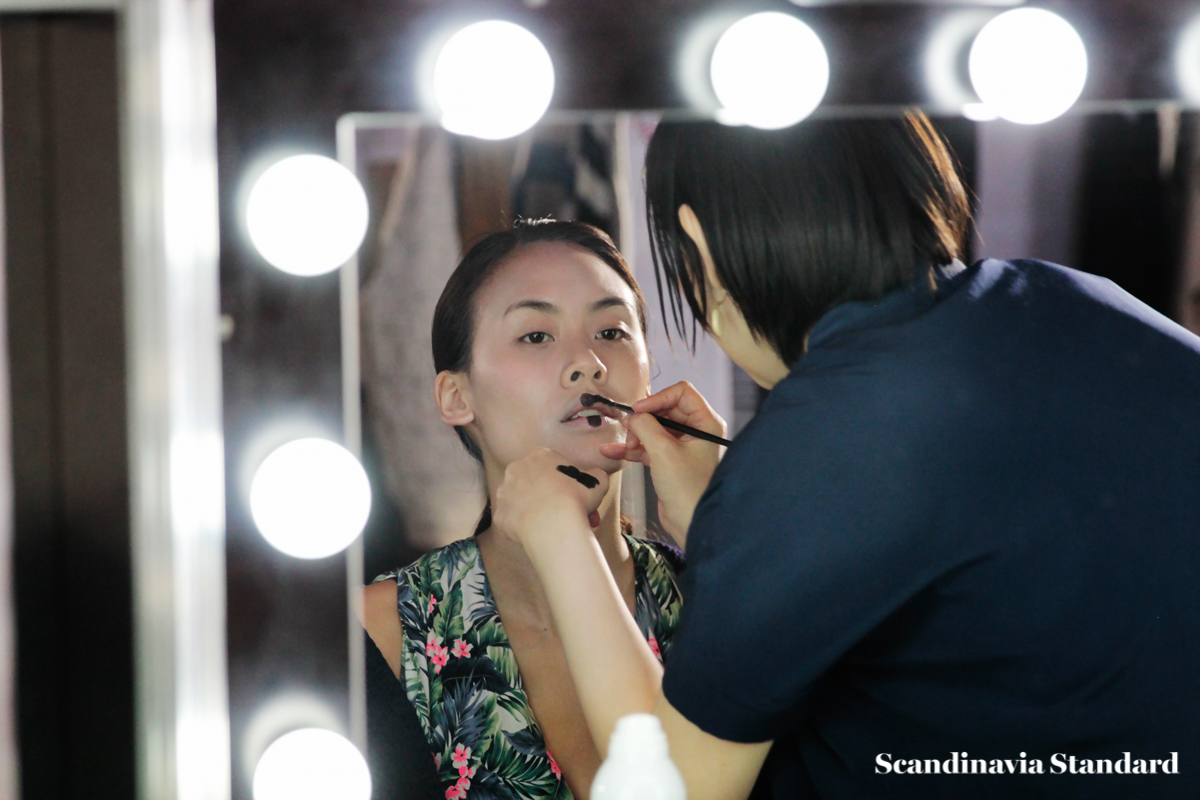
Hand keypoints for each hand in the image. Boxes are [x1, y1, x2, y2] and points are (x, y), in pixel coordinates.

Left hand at [493, 447, 609, 548]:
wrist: (554, 523)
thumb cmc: (577, 497)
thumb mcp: (598, 480)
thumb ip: (595, 475)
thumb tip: (595, 476)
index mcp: (539, 455)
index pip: (552, 466)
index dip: (566, 482)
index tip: (576, 497)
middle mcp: (516, 469)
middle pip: (535, 482)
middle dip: (551, 497)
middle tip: (568, 514)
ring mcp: (504, 492)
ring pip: (521, 501)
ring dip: (535, 510)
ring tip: (554, 526)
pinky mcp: (499, 515)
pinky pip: (513, 521)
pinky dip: (524, 527)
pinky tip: (539, 534)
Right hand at [600, 381, 725, 543]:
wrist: (691, 523)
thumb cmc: (688, 489)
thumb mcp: (663, 451)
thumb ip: (646, 426)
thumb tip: (634, 416)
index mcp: (706, 423)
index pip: (682, 393)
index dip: (658, 398)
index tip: (639, 410)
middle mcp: (698, 431)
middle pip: (665, 410)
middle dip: (644, 419)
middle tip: (630, 430)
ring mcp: (683, 447)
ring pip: (654, 428)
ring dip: (636, 434)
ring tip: (625, 445)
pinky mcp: (670, 462)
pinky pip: (649, 447)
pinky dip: (632, 449)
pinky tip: (612, 451)